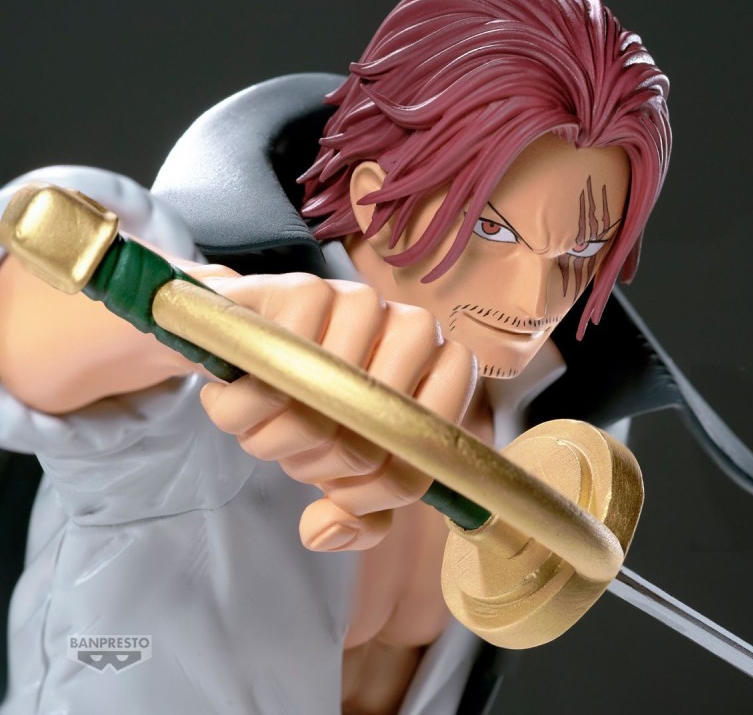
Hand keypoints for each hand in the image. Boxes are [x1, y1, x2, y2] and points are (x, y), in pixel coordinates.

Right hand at [193, 267, 476, 551]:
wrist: (249, 344)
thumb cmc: (309, 403)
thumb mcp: (338, 466)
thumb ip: (354, 511)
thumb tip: (327, 530)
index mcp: (444, 371)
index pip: (428, 451)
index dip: (380, 489)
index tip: (341, 494)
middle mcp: (416, 329)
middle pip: (375, 430)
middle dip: (322, 465)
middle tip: (295, 454)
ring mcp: (363, 302)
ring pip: (324, 402)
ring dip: (278, 438)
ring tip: (265, 426)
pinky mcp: (308, 289)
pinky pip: (278, 368)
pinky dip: (246, 402)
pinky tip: (239, 393)